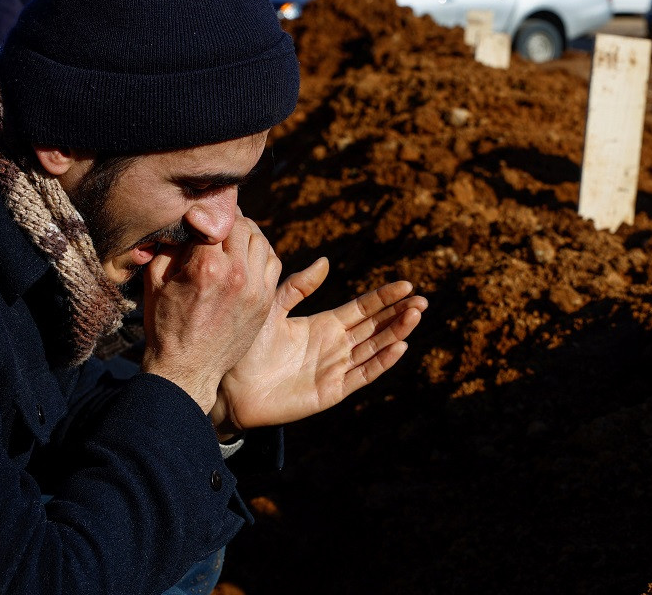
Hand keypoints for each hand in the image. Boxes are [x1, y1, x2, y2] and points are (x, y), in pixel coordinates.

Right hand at [141, 216, 280, 413]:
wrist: (187, 369)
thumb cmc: (165, 324)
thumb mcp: (156, 280)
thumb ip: (172, 245)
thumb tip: (188, 217)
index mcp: (206, 267)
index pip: (217, 219)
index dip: (209, 211)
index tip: (203, 209)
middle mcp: (237, 275)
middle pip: (243, 227)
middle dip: (229, 220)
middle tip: (217, 220)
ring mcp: (256, 290)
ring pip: (262, 242)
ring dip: (248, 234)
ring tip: (232, 236)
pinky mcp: (266, 302)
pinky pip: (273, 263)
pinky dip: (262, 253)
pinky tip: (247, 255)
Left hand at [209, 258, 426, 434]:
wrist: (229, 387)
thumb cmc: (247, 347)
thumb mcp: (272, 309)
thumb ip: (298, 287)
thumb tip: (326, 261)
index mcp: (325, 324)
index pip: (364, 308)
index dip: (385, 297)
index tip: (406, 285)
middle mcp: (336, 346)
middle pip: (376, 326)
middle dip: (399, 313)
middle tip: (422, 300)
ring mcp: (337, 368)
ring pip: (375, 348)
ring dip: (397, 333)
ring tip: (415, 316)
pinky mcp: (333, 390)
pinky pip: (363, 374)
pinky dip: (382, 361)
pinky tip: (400, 346)